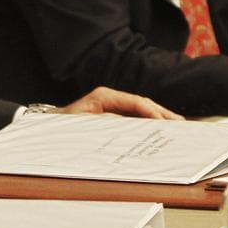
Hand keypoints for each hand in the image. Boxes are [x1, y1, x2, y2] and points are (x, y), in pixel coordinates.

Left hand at [55, 87, 182, 118]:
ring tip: (177, 127)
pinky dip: (149, 123)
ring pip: (141, 110)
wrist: (48, 128)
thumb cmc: (64, 126)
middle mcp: (110, 98)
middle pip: (142, 103)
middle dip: (161, 114)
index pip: (135, 101)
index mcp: (103, 96)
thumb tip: (131, 125)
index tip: (164, 122)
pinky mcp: (113, 115)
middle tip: (179, 125)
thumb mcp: (84, 125)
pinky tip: (161, 130)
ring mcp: (112, 105)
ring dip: (159, 118)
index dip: (151, 112)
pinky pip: (135, 118)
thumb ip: (107, 123)